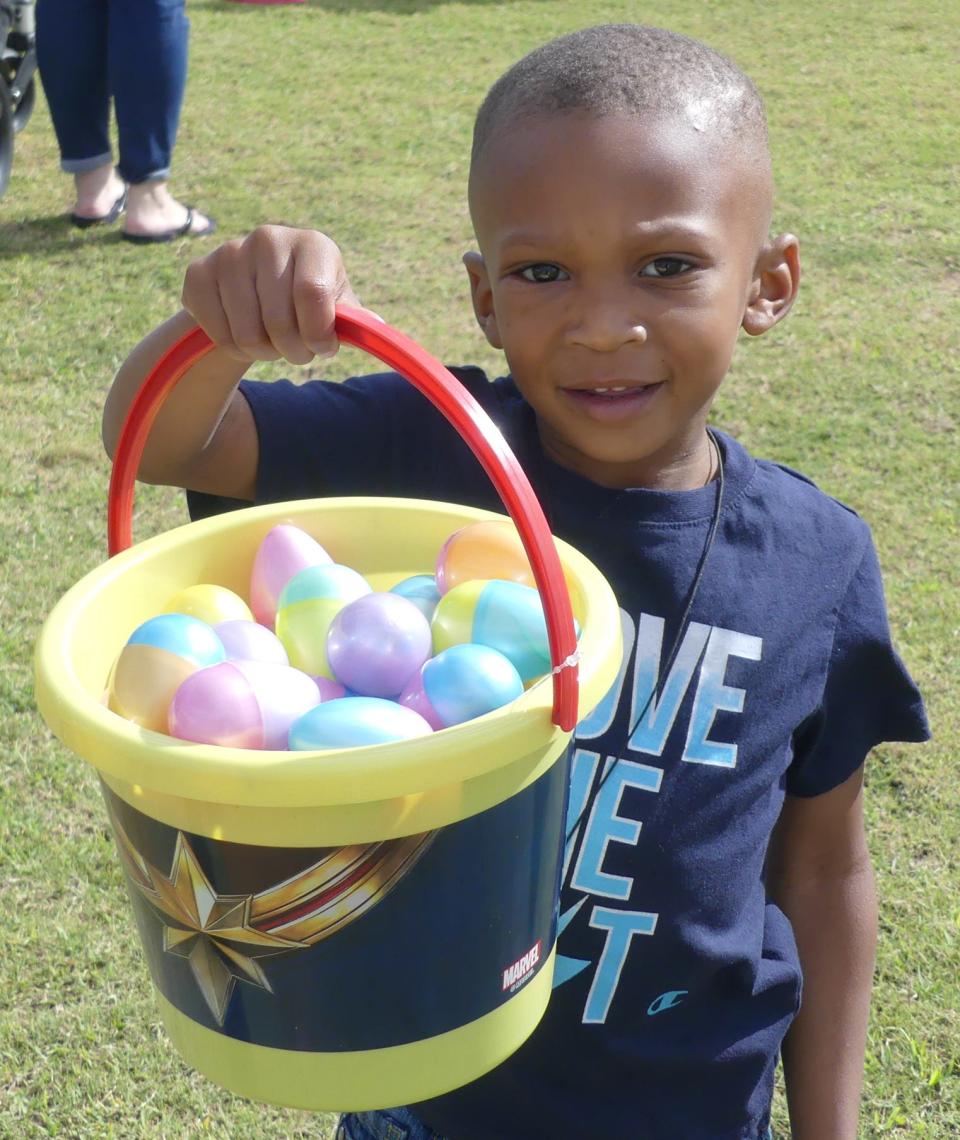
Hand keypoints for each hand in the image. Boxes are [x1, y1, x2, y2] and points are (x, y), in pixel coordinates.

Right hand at [181, 225, 365, 364]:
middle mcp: (269, 238)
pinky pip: (218, 333)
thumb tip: (373, 326)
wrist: (258, 290)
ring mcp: (229, 252)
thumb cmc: (310, 302)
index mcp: (312, 244)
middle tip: (298, 351)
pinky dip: (233, 348)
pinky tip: (243, 333)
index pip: (312, 296)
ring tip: (273, 343)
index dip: (318, 335)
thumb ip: (354, 318)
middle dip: (294, 351)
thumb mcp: (337, 306)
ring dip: (264, 353)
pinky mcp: (197, 273)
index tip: (323, 348)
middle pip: (280, 321)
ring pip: (247, 334)